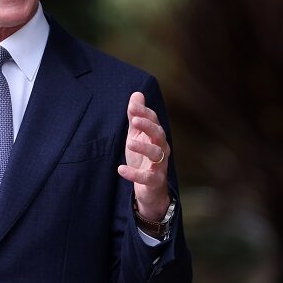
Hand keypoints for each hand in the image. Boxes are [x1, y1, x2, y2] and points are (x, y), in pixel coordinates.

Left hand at [117, 92, 170, 220]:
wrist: (149, 188)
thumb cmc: (143, 158)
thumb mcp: (137, 135)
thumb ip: (136, 116)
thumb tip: (137, 94)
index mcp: (156, 136)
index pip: (153, 121)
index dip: (144, 113)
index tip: (132, 106)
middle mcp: (161, 149)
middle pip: (159, 134)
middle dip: (148, 126)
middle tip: (135, 120)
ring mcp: (160, 165)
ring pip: (157, 154)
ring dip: (143, 148)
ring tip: (129, 143)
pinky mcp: (154, 181)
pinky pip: (147, 177)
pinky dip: (134, 174)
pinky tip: (120, 169)